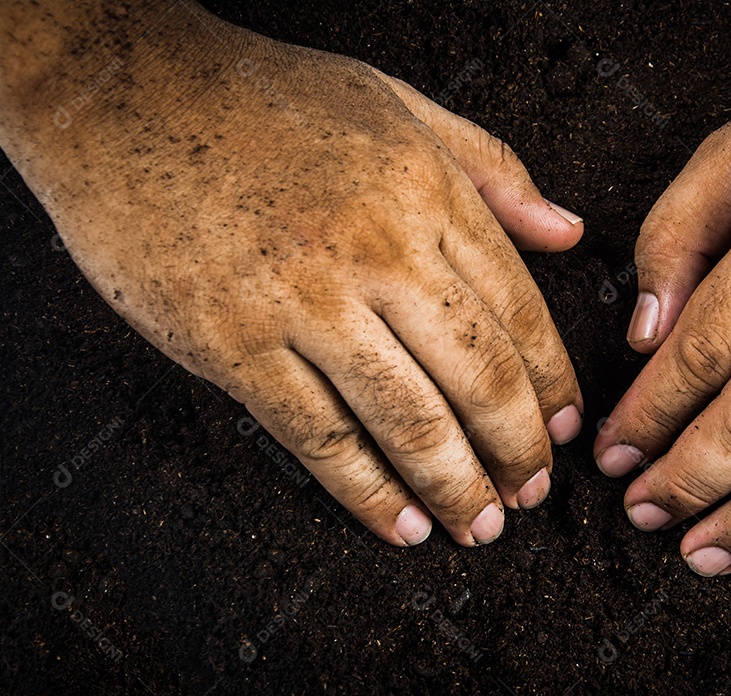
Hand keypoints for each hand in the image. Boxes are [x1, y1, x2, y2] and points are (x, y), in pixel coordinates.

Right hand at [0, 2, 583, 546]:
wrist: (122, 93)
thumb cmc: (258, 97)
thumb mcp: (397, 102)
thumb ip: (492, 169)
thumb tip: (566, 232)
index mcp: (425, 192)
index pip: (519, 309)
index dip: (553, 381)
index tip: (567, 423)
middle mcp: (377, 251)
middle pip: (477, 376)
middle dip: (518, 450)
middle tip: (533, 493)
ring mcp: (304, 303)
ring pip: (409, 420)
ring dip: (456, 487)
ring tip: (481, 524)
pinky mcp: (234, 345)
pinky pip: (319, 438)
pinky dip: (368, 493)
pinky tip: (400, 522)